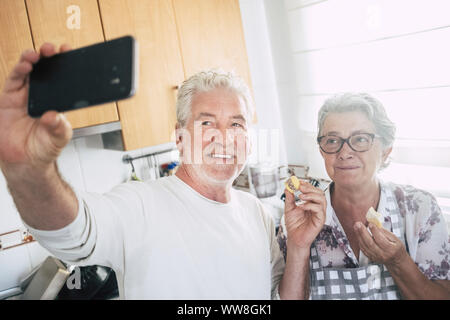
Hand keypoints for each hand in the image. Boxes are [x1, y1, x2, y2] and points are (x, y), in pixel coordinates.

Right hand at [0, 43, 72, 169]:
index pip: (61, 78)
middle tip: (52, 49)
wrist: (25, 162)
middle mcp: (40, 94)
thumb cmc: (44, 148)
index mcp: (56, 100)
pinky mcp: (8, 100)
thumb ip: (58, 127)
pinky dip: (18, 72)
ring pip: (27, 71)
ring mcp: (23, 96)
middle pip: (43, 69)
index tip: (69, 52)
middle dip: (47, 56)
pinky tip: (25, 66)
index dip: (64, 63)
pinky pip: (13, 81)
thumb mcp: (59, 138)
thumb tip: (53, 116)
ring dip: (31, 59)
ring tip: (37, 55)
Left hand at [283, 180, 326, 248]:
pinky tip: (302, 206)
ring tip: (300, 196)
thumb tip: (288, 188)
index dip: (307, 185)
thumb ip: (289, 198)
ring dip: (311, 195)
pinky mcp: (320, 220)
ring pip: (322, 199)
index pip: (313, 190)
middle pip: (319, 193)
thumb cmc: (294, 225)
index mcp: (311, 203)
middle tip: (300, 186)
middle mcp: (317, 207)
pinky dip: (310, 205)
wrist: (294, 238)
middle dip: (310, 188)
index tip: (299, 181)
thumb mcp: (289, 209)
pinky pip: (319, 209)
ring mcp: (320, 213)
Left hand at [354, 222, 407, 266]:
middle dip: (363, 232)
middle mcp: (382, 254)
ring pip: (365, 246)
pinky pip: (363, 249)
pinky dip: (359, 241)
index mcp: (391, 249)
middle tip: (358, 224)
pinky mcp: (371, 257)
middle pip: (370, 243)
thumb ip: (385, 232)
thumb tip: (375, 225)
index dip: (374, 231)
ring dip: (359, 235)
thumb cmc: (396, 248)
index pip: (381, 240)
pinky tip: (358, 234)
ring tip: (356, 227)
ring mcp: (376, 257)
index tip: (370, 224)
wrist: (396, 261)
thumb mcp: (396, 239)